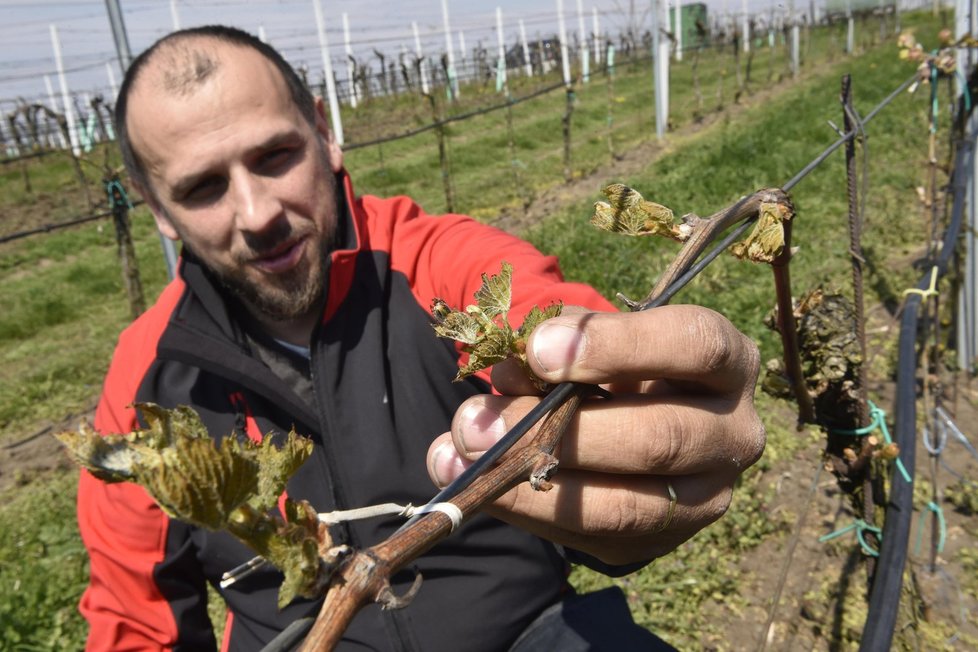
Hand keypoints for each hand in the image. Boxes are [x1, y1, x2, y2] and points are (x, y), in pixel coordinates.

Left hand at [426, 306, 764, 565]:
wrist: (632, 421)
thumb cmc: (612, 362)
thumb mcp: (591, 337)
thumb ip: (554, 342)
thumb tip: (507, 368)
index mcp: (728, 362)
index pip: (694, 345)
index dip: (616, 345)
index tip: (537, 349)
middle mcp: (734, 433)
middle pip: (658, 438)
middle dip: (555, 429)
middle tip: (476, 418)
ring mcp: (705, 498)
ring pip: (624, 506)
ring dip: (529, 482)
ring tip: (461, 452)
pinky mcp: (660, 541)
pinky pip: (589, 538)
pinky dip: (521, 509)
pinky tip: (469, 482)